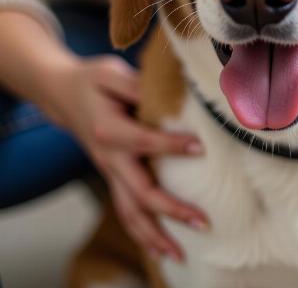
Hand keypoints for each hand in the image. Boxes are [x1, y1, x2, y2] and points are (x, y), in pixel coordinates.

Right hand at [47, 55, 207, 260]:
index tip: (201, 149)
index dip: (172, 146)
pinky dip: (142, 232)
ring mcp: (109, 172)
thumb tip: (167, 96)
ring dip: (154, 235)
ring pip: (129, 212)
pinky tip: (163, 248)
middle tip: (203, 221)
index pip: (144, 142)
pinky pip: (126, 211)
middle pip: (139, 192)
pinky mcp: (113, 177)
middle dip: (171, 210)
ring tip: (181, 254)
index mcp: (108, 130)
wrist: (63, 95)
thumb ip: (134, 85)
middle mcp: (108, 158)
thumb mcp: (110, 73)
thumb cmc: (93, 81)